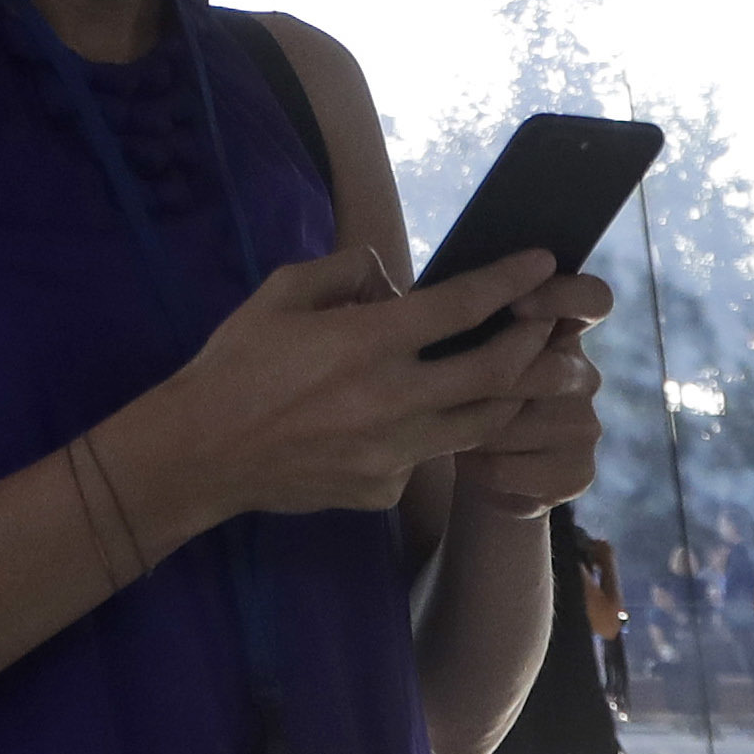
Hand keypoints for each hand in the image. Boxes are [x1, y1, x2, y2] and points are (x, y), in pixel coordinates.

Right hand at [121, 246, 586, 529]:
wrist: (201, 453)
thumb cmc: (237, 364)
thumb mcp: (283, 292)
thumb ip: (346, 274)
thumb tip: (393, 283)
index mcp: (366, 342)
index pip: (460, 306)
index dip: (509, 281)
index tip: (541, 262)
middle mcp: (391, 400)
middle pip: (494, 374)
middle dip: (535, 346)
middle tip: (552, 329)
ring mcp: (392, 454)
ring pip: (479, 426)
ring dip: (511, 396)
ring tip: (531, 376)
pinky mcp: (383, 490)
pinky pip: (426, 457)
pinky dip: (436, 434)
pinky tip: (425, 422)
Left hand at [454, 272, 611, 517]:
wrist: (474, 467)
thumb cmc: (459, 391)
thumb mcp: (459, 347)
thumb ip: (466, 318)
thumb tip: (430, 289)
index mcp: (560, 331)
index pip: (593, 297)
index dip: (563, 295)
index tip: (515, 302)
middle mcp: (583, 375)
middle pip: (549, 369)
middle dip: (490, 384)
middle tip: (447, 391)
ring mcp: (585, 427)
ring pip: (519, 422)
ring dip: (473, 427)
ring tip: (451, 427)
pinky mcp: (577, 473)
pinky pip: (510, 467)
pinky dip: (478, 466)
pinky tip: (469, 461)